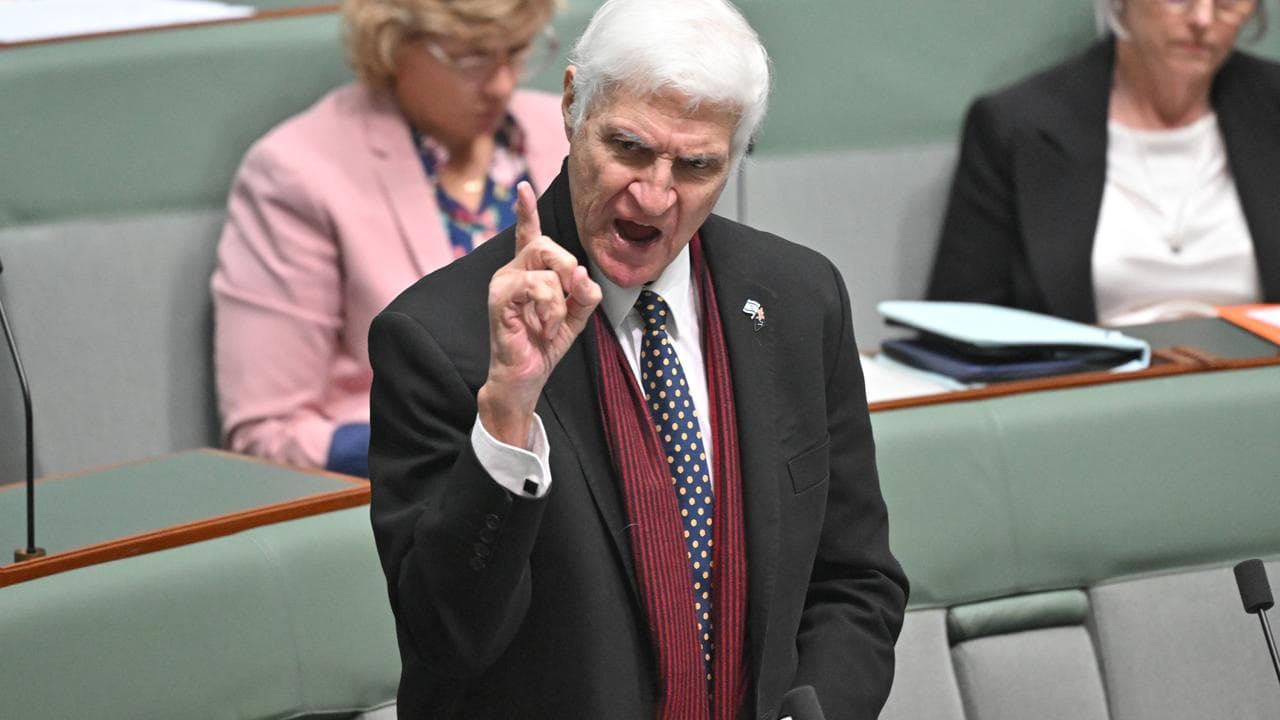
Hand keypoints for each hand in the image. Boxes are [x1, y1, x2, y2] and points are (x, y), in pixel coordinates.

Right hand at [478, 181, 600, 446]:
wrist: (525, 378)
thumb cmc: (545, 345)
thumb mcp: (575, 315)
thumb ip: (584, 292)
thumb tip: (583, 275)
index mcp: (527, 271)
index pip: (527, 234)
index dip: (525, 211)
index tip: (523, 187)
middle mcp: (511, 271)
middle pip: (546, 244)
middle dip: (568, 266)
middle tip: (572, 294)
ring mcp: (503, 283)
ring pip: (545, 266)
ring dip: (560, 299)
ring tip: (554, 324)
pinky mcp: (500, 299)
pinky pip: (537, 286)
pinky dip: (551, 308)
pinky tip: (546, 328)